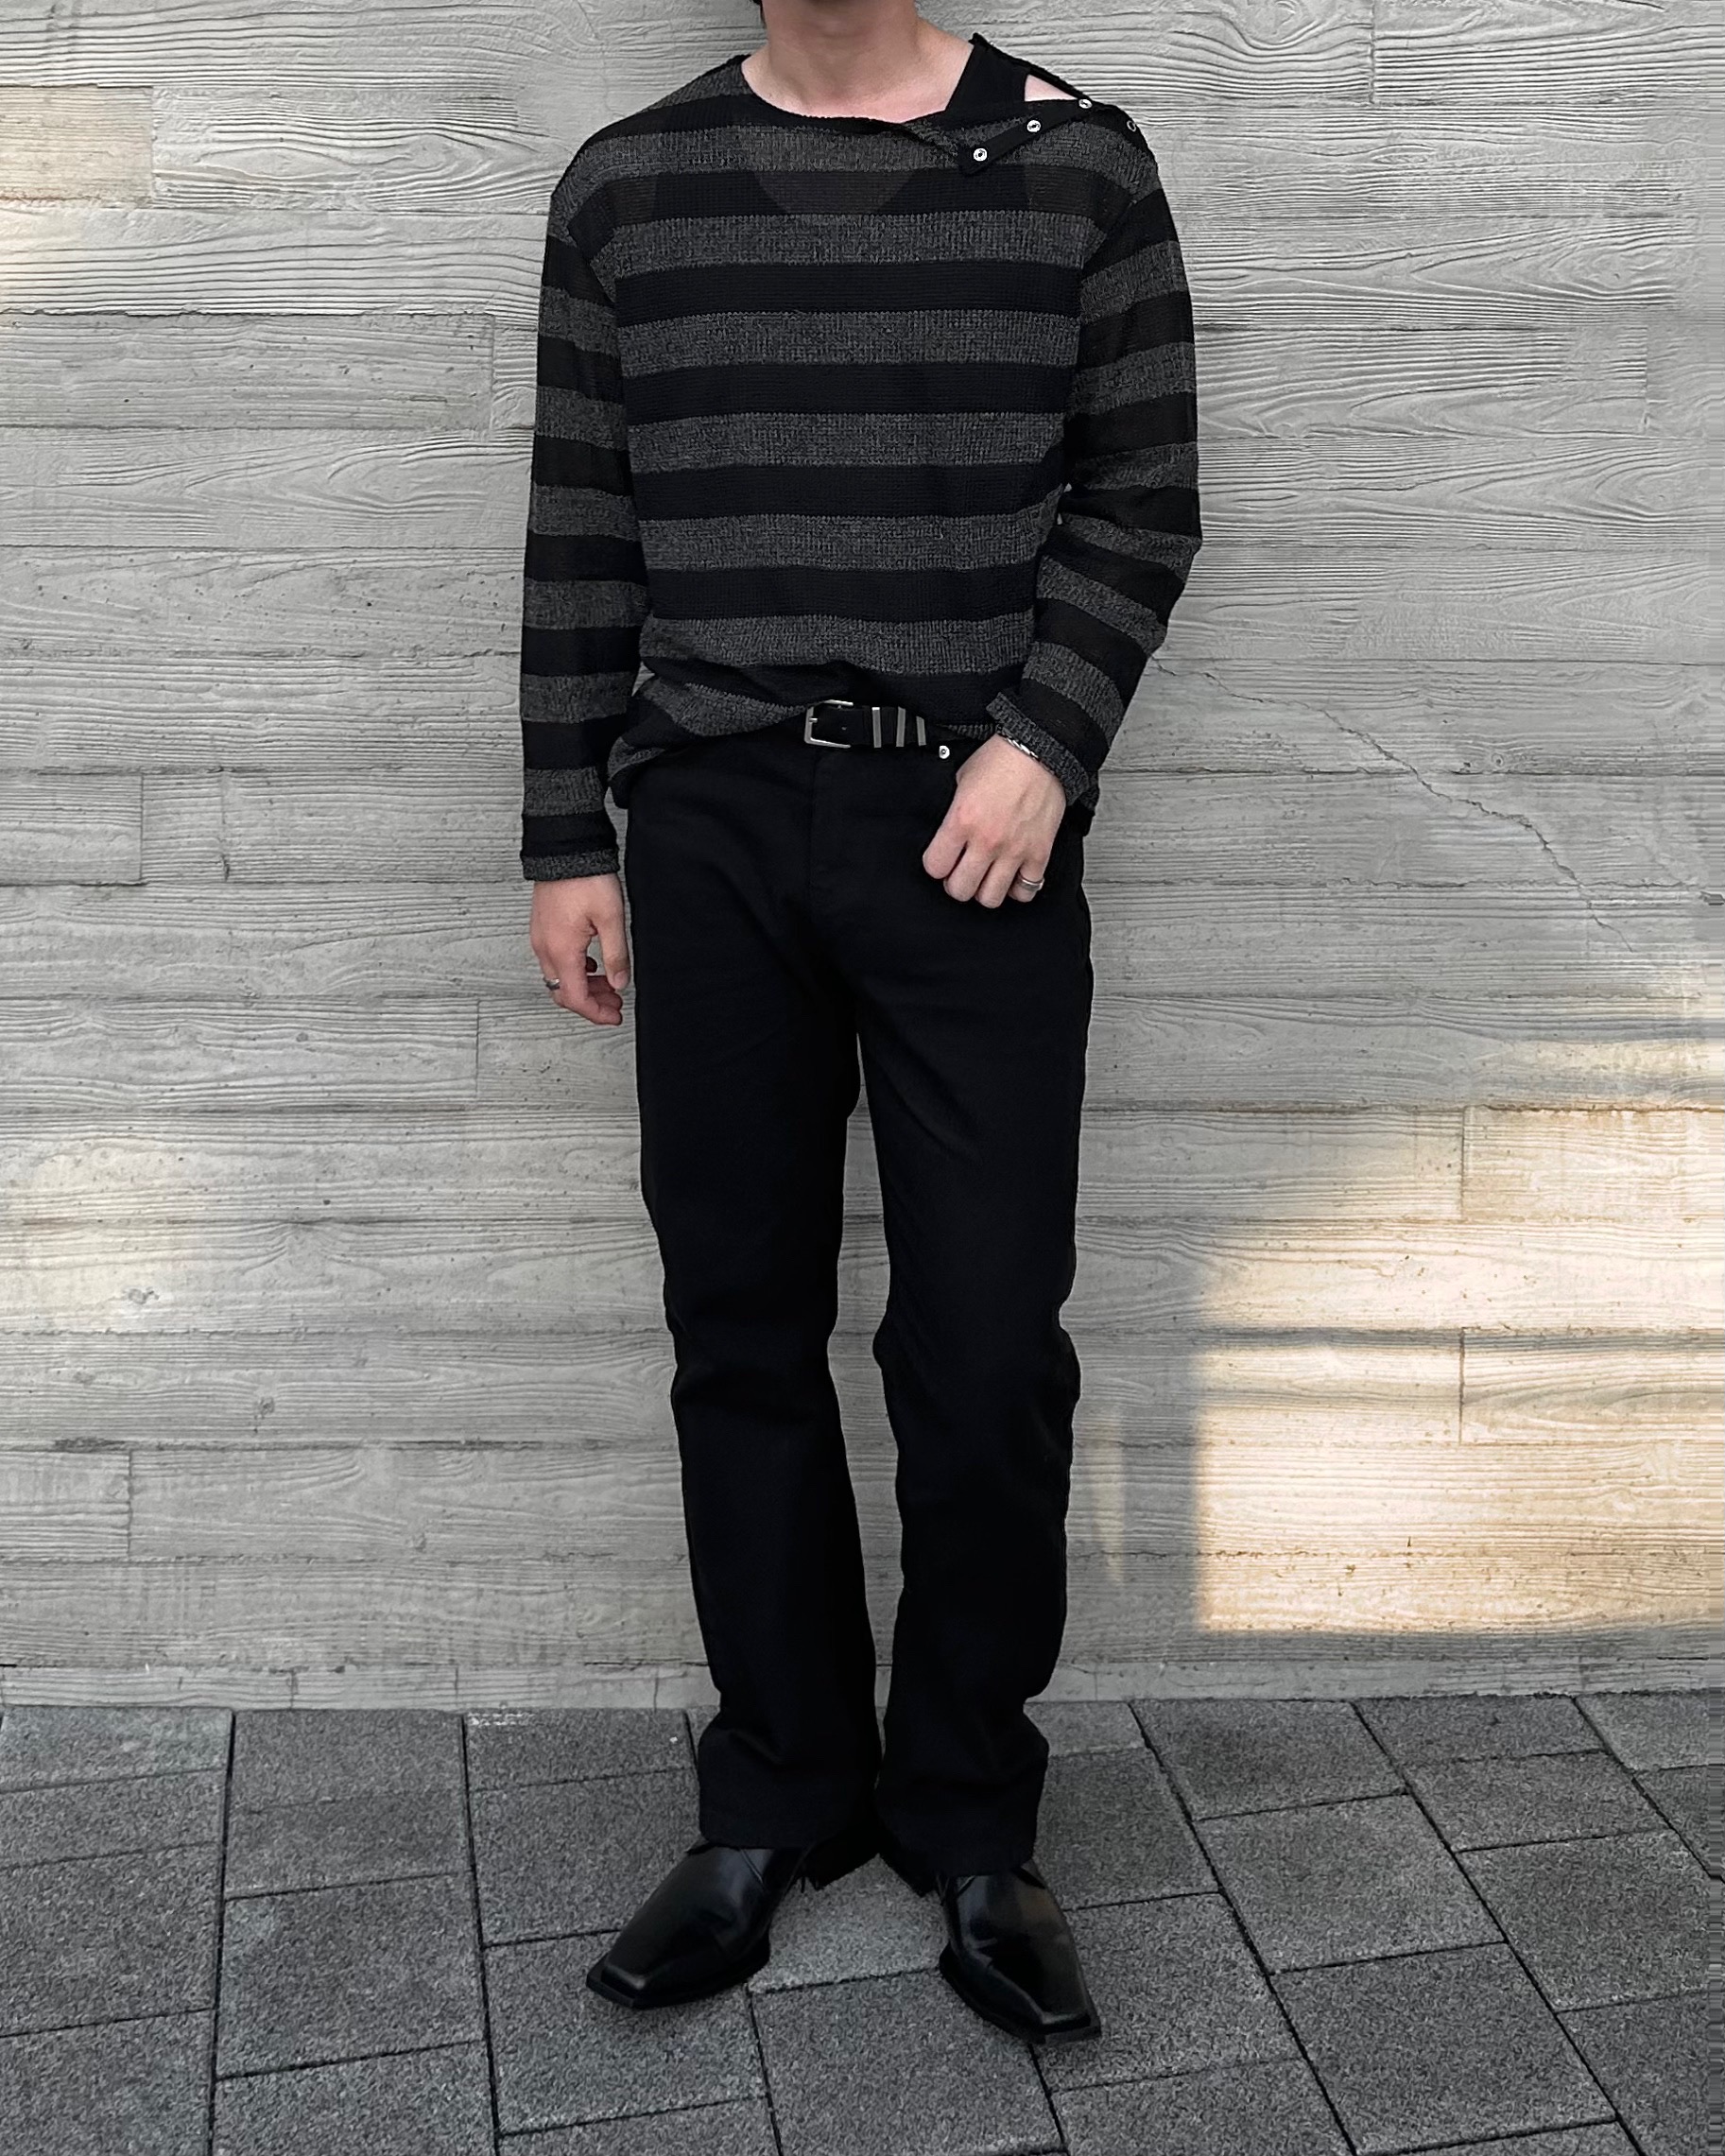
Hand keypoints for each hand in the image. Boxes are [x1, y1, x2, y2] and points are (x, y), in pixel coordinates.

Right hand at [529, 872, 630, 1023]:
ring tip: (608, 984)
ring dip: (583, 986)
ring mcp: (540, 938)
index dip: (596, 1013)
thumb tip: (619, 983)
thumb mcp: (611, 919)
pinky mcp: (542, 928)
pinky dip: (574, 970)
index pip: (575, 998)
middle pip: (563, 993)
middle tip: (614, 1003)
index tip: (614, 1016)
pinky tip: (592, 964)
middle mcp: (545, 948)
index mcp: (561, 951)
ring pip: (558, 978)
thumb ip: (615, 955)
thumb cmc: (586, 877)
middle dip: (590, 1003)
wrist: (566, 849)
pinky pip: (554, 961)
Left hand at [921, 735, 1066, 905]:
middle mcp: (987, 840)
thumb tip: (950, 833)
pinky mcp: (1039, 854)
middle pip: (960, 890)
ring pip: (990, 898)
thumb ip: (955, 812)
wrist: (1041, 750)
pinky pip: (1026, 890)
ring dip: (984, 889)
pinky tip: (1013, 875)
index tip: (941, 860)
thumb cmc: (1003, 758)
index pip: (935, 867)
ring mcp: (1014, 850)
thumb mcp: (962, 779)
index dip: (936, 865)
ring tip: (986, 876)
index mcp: (962, 820)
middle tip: (961, 872)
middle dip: (956, 883)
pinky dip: (1018, 887)